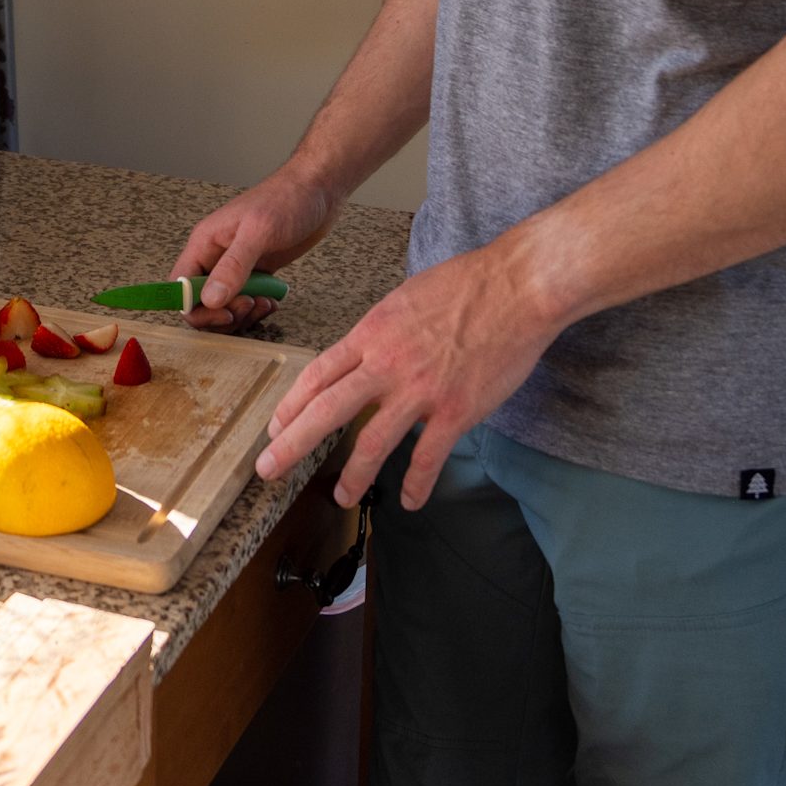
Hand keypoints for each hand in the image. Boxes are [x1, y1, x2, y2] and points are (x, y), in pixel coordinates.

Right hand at [173, 170, 336, 329]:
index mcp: (205, 243)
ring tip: (265, 302)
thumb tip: (210, 299)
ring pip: (224, 306)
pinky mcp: (256, 272)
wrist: (318, 190)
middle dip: (223, 314)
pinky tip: (274, 300)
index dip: (194, 307)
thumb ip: (233, 266)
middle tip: (249, 306)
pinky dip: (258, 308)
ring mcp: (237, 266)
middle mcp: (216, 256)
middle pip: (201, 302)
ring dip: (244, 314)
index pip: (181, 285)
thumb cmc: (287, 199)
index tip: (223, 314)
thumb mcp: (258, 232)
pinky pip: (246, 301)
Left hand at [256, 241, 561, 509]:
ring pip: (372, 442)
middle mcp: (387, 364)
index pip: (318, 374)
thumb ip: (380, 331)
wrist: (517, 286)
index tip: (275, 426)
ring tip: (342, 496)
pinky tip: (409, 500)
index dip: (291, 405)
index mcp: (372, 333)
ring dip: (352, 475)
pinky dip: (416, 484)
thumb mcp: (405, 298)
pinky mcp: (455, 410)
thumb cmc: (466, 285)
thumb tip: (363, 352)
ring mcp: (420, 390)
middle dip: (292, 444)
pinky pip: (428, 457)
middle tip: (268, 468)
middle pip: (327, 410)